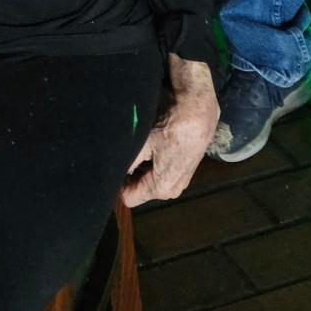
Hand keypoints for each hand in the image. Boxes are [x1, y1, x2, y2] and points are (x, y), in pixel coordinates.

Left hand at [123, 56, 218, 206]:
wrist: (199, 113)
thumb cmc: (172, 128)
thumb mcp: (144, 144)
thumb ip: (127, 162)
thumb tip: (112, 170)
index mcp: (161, 188)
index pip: (129, 197)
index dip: (118, 184)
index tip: (115, 166)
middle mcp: (172, 190)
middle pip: (140, 190)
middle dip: (131, 175)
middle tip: (128, 153)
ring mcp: (180, 181)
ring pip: (150, 180)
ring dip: (143, 168)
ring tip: (143, 147)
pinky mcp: (185, 170)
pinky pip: (161, 173)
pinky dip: (154, 163)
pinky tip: (155, 146)